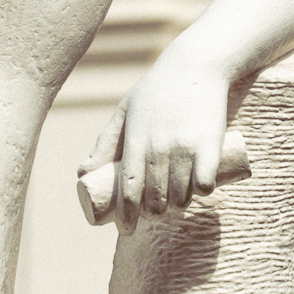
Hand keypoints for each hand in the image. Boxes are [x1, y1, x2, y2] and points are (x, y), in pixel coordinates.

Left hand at [82, 54, 230, 230]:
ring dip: (178, 206)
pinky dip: (201, 192)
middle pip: (155, 199)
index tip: (126, 229)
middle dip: (153, 215)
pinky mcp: (210, 144)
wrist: (196, 64)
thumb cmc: (156, 90)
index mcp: (134, 140)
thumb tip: (82, 173)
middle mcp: (159, 147)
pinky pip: (205, 183)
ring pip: (181, 195)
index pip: (128, 189)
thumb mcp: (125, 111)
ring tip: (175, 204)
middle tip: (153, 215)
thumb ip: (105, 142)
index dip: (126, 215)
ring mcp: (185, 147)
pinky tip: (199, 191)